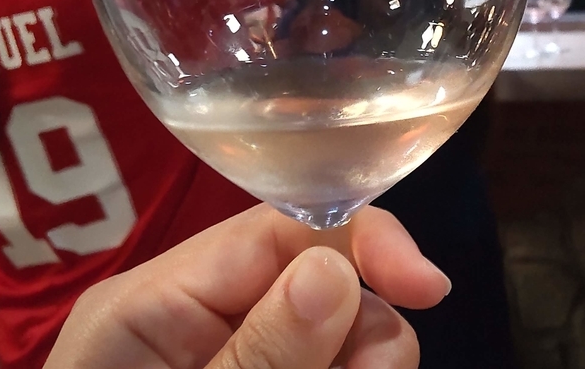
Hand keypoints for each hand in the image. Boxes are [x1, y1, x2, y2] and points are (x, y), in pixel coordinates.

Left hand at [45, 204, 450, 368]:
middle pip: (326, 288)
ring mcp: (237, 363)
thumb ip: (256, 352)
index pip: (275, 229)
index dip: (361, 241)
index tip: (427, 288)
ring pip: (342, 344)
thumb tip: (334, 271)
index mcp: (156, 303)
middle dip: (365, 339)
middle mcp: (200, 322)